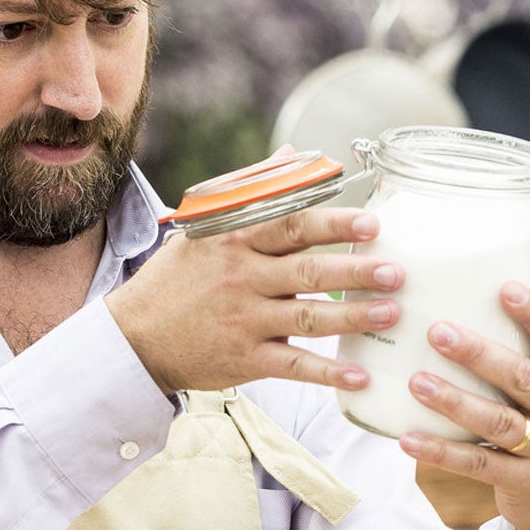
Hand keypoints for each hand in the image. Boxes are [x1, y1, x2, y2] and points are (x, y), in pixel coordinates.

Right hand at [107, 206, 403, 393]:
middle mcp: (242, 279)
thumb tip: (295, 154)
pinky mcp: (245, 359)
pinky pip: (293, 365)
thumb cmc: (177, 279)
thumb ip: (253, 192)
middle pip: (307, 272)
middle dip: (355, 272)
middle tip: (395, 271)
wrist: (133, 338)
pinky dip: (327, 372)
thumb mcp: (204, 228)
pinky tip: (359, 375)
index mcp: (235, 241)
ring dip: (352, 317)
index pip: (291, 227)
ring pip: (307, 318)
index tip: (371, 224)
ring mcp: (245, 321)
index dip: (334, 225)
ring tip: (391, 314)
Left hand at [398, 282, 529, 529]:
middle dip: (480, 354)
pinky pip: (479, 464)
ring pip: (499, 422)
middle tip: (437, 332)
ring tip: (417, 382)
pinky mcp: (526, 483)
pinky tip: (409, 439)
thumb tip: (469, 315)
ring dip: (454, 401)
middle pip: (524, 378)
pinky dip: (442, 452)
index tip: (505, 290)